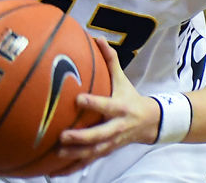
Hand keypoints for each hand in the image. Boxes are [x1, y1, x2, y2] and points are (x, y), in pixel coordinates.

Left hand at [54, 38, 162, 173]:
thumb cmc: (129, 97)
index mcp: (120, 108)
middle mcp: (116, 128)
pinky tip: (55, 172)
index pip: (107, 106)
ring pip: (93, 153)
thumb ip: (110, 59)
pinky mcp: (106, 151)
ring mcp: (111, 142)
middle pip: (100, 135)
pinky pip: (88, 162)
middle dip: (82, 137)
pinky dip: (72, 168)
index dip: (94, 103)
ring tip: (57, 155)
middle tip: (63, 136)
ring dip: (75, 155)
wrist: (150, 123)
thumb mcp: (122, 79)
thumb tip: (97, 37)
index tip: (78, 99)